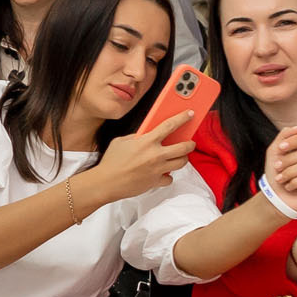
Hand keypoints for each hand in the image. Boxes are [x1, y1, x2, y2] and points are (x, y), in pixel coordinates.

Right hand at [83, 114, 197, 201]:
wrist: (106, 182)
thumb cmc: (111, 162)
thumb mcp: (121, 141)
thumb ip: (136, 137)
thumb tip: (145, 135)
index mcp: (146, 141)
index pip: (170, 125)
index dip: (182, 118)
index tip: (190, 114)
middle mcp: (155, 155)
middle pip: (184, 147)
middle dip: (190, 144)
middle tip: (189, 143)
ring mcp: (157, 169)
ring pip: (181, 163)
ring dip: (182, 158)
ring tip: (179, 156)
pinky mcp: (155, 182)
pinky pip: (169, 179)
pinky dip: (168, 176)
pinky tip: (163, 173)